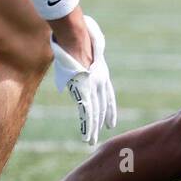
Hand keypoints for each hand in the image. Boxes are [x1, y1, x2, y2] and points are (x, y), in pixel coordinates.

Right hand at [51, 15, 116, 145]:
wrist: (76, 38)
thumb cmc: (78, 39)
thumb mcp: (84, 52)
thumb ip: (81, 63)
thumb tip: (70, 72)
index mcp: (102, 73)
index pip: (109, 95)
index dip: (110, 109)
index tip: (111, 121)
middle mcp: (101, 82)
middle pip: (102, 106)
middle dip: (102, 120)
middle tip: (103, 132)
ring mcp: (93, 88)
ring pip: (94, 113)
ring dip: (92, 128)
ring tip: (91, 142)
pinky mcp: (84, 91)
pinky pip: (86, 113)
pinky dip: (87, 126)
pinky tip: (87, 137)